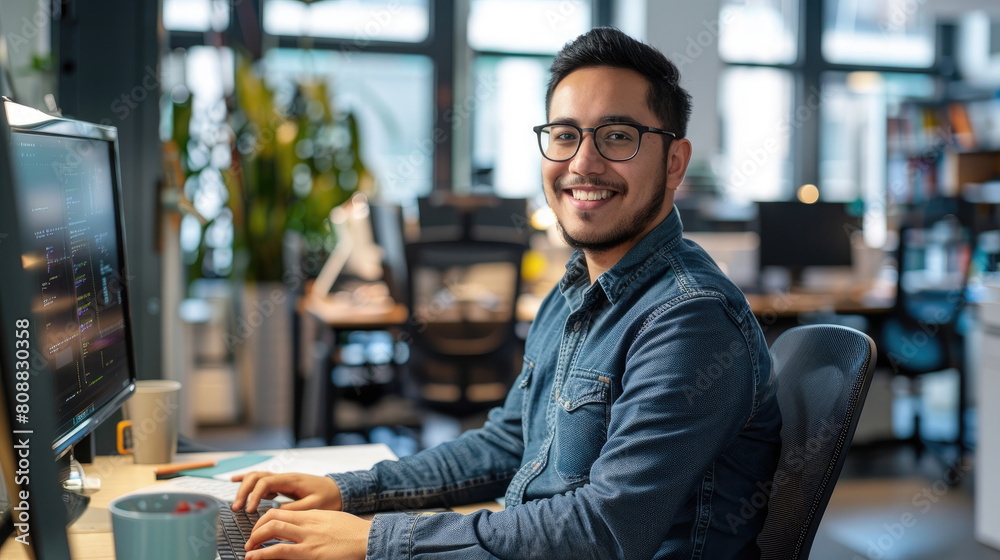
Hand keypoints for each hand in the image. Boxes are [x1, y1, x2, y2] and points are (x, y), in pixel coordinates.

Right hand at [231, 472, 342, 512]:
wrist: (338, 490)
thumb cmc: (329, 497)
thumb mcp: (315, 505)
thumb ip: (295, 509)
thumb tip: (276, 512)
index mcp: (292, 480)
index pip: (266, 482)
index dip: (254, 495)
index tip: (249, 511)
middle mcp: (285, 477)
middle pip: (257, 476)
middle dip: (244, 491)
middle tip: (237, 508)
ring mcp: (282, 479)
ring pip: (257, 476)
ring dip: (244, 488)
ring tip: (236, 504)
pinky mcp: (281, 484)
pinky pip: (261, 479)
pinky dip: (247, 480)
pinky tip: (235, 481)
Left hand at [244, 509, 370, 559]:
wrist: (369, 539)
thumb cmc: (354, 533)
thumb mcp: (332, 520)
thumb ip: (315, 523)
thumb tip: (301, 528)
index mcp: (312, 515)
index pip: (280, 512)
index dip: (264, 520)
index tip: (259, 529)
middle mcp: (307, 524)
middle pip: (273, 519)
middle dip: (256, 530)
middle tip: (250, 541)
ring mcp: (308, 539)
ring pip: (273, 531)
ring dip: (256, 540)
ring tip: (249, 551)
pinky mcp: (310, 554)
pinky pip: (281, 552)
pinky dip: (264, 555)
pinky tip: (254, 558)